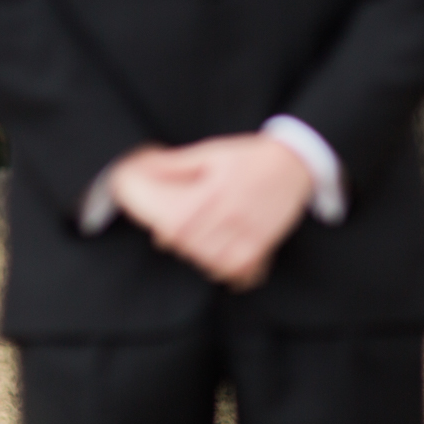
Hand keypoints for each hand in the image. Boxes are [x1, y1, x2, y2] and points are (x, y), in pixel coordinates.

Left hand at [110, 135, 313, 288]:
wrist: (296, 163)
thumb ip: (172, 165)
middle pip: (174, 238)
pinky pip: (225, 270)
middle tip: (172, 203)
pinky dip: (214, 261)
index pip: (162, 215)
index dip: (139, 203)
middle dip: (163, 221)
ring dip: (187, 242)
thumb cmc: (250, 157)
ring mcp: (242, 239)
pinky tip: (215, 243)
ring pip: (195, 256)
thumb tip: (138, 169)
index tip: (128, 188)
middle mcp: (226, 219)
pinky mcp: (256, 252)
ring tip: (198, 220)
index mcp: (212, 193)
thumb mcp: (209, 152)